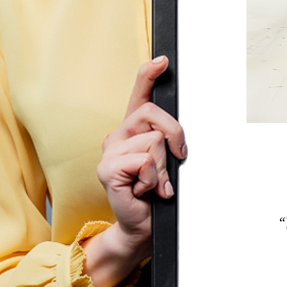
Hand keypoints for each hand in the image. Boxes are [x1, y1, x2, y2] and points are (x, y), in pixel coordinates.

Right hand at [82, 56, 186, 286]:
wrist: (142, 225)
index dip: (149, 75)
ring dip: (163, 167)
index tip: (163, 60)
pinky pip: (144, 161)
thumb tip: (179, 133)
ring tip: (154, 183)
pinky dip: (153, 179)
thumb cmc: (156, 193)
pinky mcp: (107, 169)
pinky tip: (144, 190)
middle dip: (175, 136)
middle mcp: (118, 135)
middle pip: (154, 114)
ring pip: (154, 141)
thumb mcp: (167, 161)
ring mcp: (109, 152)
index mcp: (133, 130)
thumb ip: (168, 140)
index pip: (139, 95)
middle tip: (176, 160)